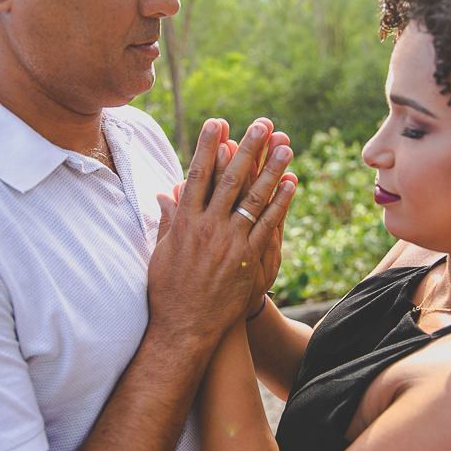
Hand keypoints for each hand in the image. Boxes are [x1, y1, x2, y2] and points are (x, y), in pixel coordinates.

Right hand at [148, 119, 295, 343]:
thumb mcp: (160, 252)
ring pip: (254, 198)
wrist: (184, 328)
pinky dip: (281, 203)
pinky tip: (291, 183)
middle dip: (247, 148)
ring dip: (271, 169)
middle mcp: (207, 227)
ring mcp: (230, 243)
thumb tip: (166, 193)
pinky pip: (268, 225)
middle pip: (230, 179)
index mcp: (183, 222)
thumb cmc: (167, 291)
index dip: (208, 147)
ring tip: (285, 145)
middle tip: (262, 123)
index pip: (197, 175)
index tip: (218, 123)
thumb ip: (167, 220)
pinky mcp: (248, 259)